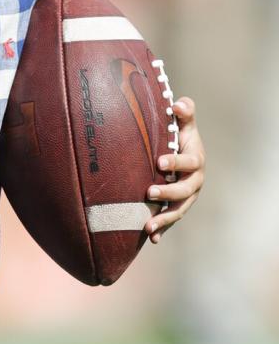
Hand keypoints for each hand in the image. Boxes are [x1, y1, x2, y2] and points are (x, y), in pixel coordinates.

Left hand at [145, 96, 205, 242]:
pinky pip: (171, 220)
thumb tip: (178, 104)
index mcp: (196, 160)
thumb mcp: (184, 124)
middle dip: (168, 192)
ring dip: (165, 219)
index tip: (159, 162)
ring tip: (147, 226)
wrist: (181, 156)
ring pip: (179, 210)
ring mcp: (187, 197)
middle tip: (149, 192)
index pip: (189, 162)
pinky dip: (162, 230)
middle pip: (185, 190)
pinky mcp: (177, 207)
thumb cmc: (180, 137)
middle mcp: (195, 181)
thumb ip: (184, 112)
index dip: (176, 162)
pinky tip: (152, 240)